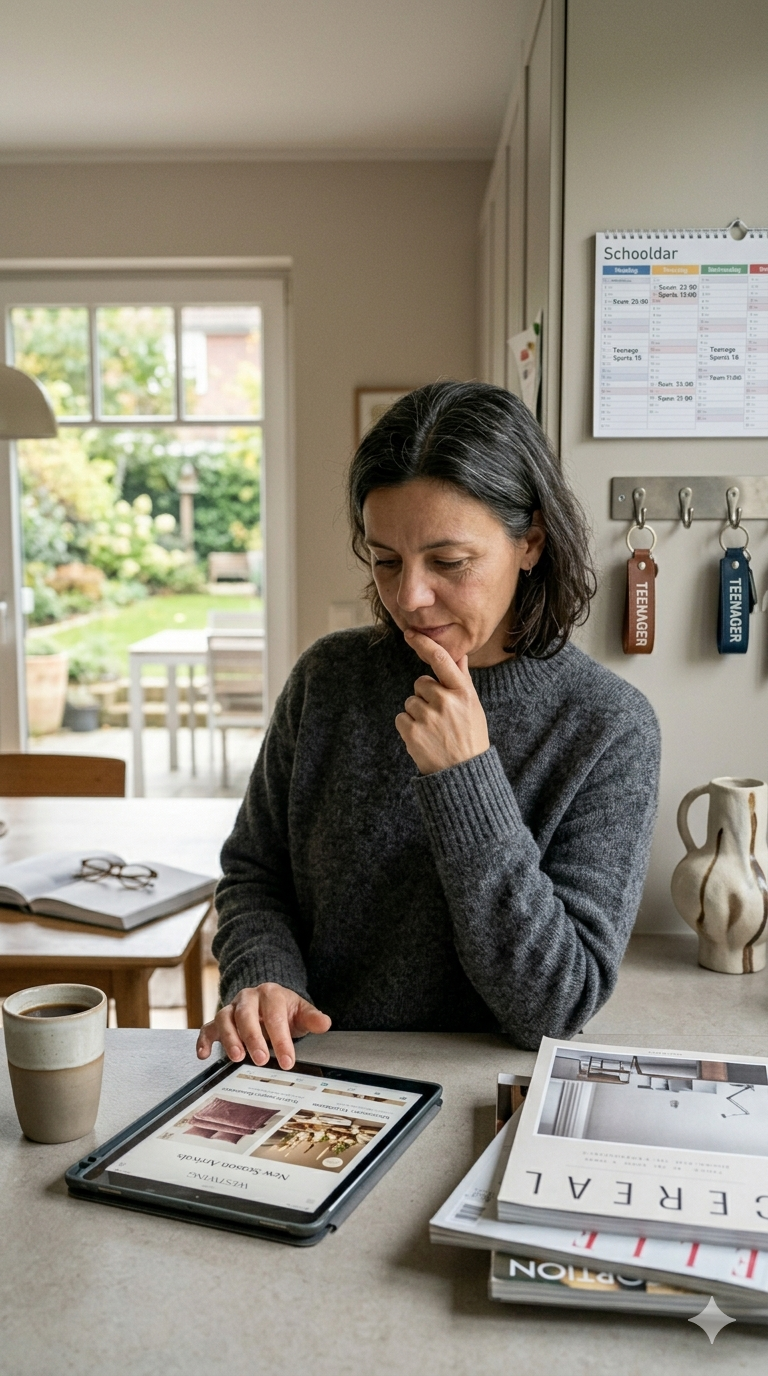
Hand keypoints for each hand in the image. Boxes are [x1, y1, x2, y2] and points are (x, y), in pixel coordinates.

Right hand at [196, 983, 331, 1070]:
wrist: (268, 1001)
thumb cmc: (284, 1010)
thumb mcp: (301, 1012)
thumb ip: (312, 1018)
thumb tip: (325, 1023)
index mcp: (271, 994)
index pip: (275, 1016)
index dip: (281, 1040)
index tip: (287, 1061)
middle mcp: (248, 998)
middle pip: (246, 1015)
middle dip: (253, 1038)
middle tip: (261, 1059)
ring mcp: (231, 1008)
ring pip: (224, 1019)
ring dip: (229, 1038)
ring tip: (237, 1058)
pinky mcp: (218, 1021)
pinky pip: (207, 1027)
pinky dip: (203, 1040)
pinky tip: (203, 1054)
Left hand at [395, 630, 489, 774]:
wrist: (463, 773)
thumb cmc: (470, 736)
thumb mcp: (473, 706)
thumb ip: (462, 679)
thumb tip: (459, 654)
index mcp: (464, 692)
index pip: (442, 660)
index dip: (424, 644)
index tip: (410, 634)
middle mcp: (446, 701)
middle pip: (421, 683)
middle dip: (426, 696)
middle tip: (440, 716)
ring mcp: (428, 717)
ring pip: (410, 701)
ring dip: (418, 713)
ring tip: (434, 730)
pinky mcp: (413, 732)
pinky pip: (401, 718)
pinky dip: (409, 727)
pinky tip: (424, 738)